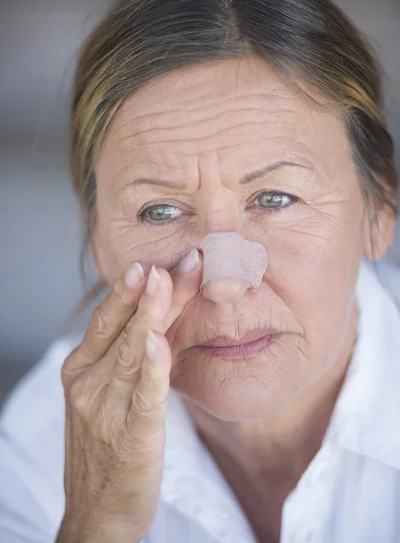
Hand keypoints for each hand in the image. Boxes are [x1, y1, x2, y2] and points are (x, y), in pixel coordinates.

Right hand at [56, 250, 201, 542]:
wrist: (97, 513)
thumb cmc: (106, 447)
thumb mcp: (105, 394)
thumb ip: (124, 357)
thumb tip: (153, 316)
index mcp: (79, 370)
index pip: (109, 319)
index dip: (133, 289)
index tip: (159, 261)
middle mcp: (87, 385)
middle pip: (122, 328)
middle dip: (149, 291)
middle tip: (176, 259)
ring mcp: (104, 411)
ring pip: (130, 354)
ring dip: (149, 315)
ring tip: (165, 280)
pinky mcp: (130, 438)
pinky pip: (143, 397)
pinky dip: (151, 367)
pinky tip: (156, 341)